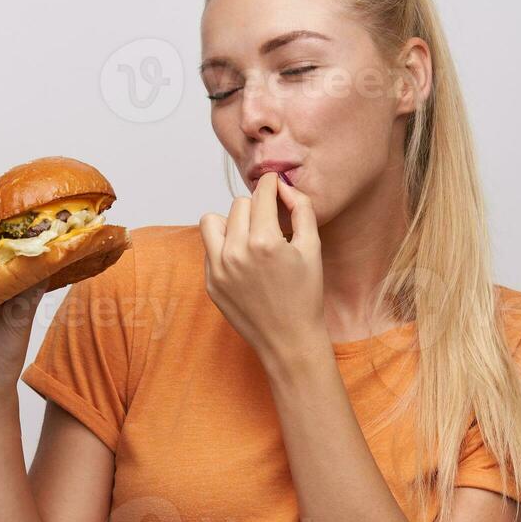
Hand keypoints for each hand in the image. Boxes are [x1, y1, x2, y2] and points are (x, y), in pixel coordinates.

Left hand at [199, 173, 326, 368]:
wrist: (289, 340)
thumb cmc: (305, 295)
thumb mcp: (312, 248)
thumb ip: (301, 209)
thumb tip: (284, 186)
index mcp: (264, 242)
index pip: (260, 194)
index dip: (270, 184)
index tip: (273, 181)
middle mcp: (236, 253)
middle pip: (238, 204)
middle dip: (255, 207)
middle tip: (270, 222)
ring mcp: (218, 269)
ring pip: (212, 220)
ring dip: (230, 221)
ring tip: (249, 235)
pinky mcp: (210, 283)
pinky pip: (209, 248)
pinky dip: (223, 246)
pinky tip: (244, 260)